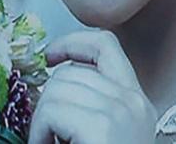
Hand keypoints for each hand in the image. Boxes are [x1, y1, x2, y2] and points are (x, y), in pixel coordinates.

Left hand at [28, 30, 156, 143]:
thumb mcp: (104, 127)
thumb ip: (90, 101)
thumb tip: (54, 80)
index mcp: (136, 100)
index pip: (105, 45)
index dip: (71, 42)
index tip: (50, 56)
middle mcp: (134, 102)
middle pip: (70, 72)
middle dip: (49, 98)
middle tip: (47, 127)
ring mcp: (120, 111)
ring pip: (56, 88)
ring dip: (42, 117)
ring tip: (48, 139)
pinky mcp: (102, 126)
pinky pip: (50, 111)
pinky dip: (39, 130)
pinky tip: (47, 143)